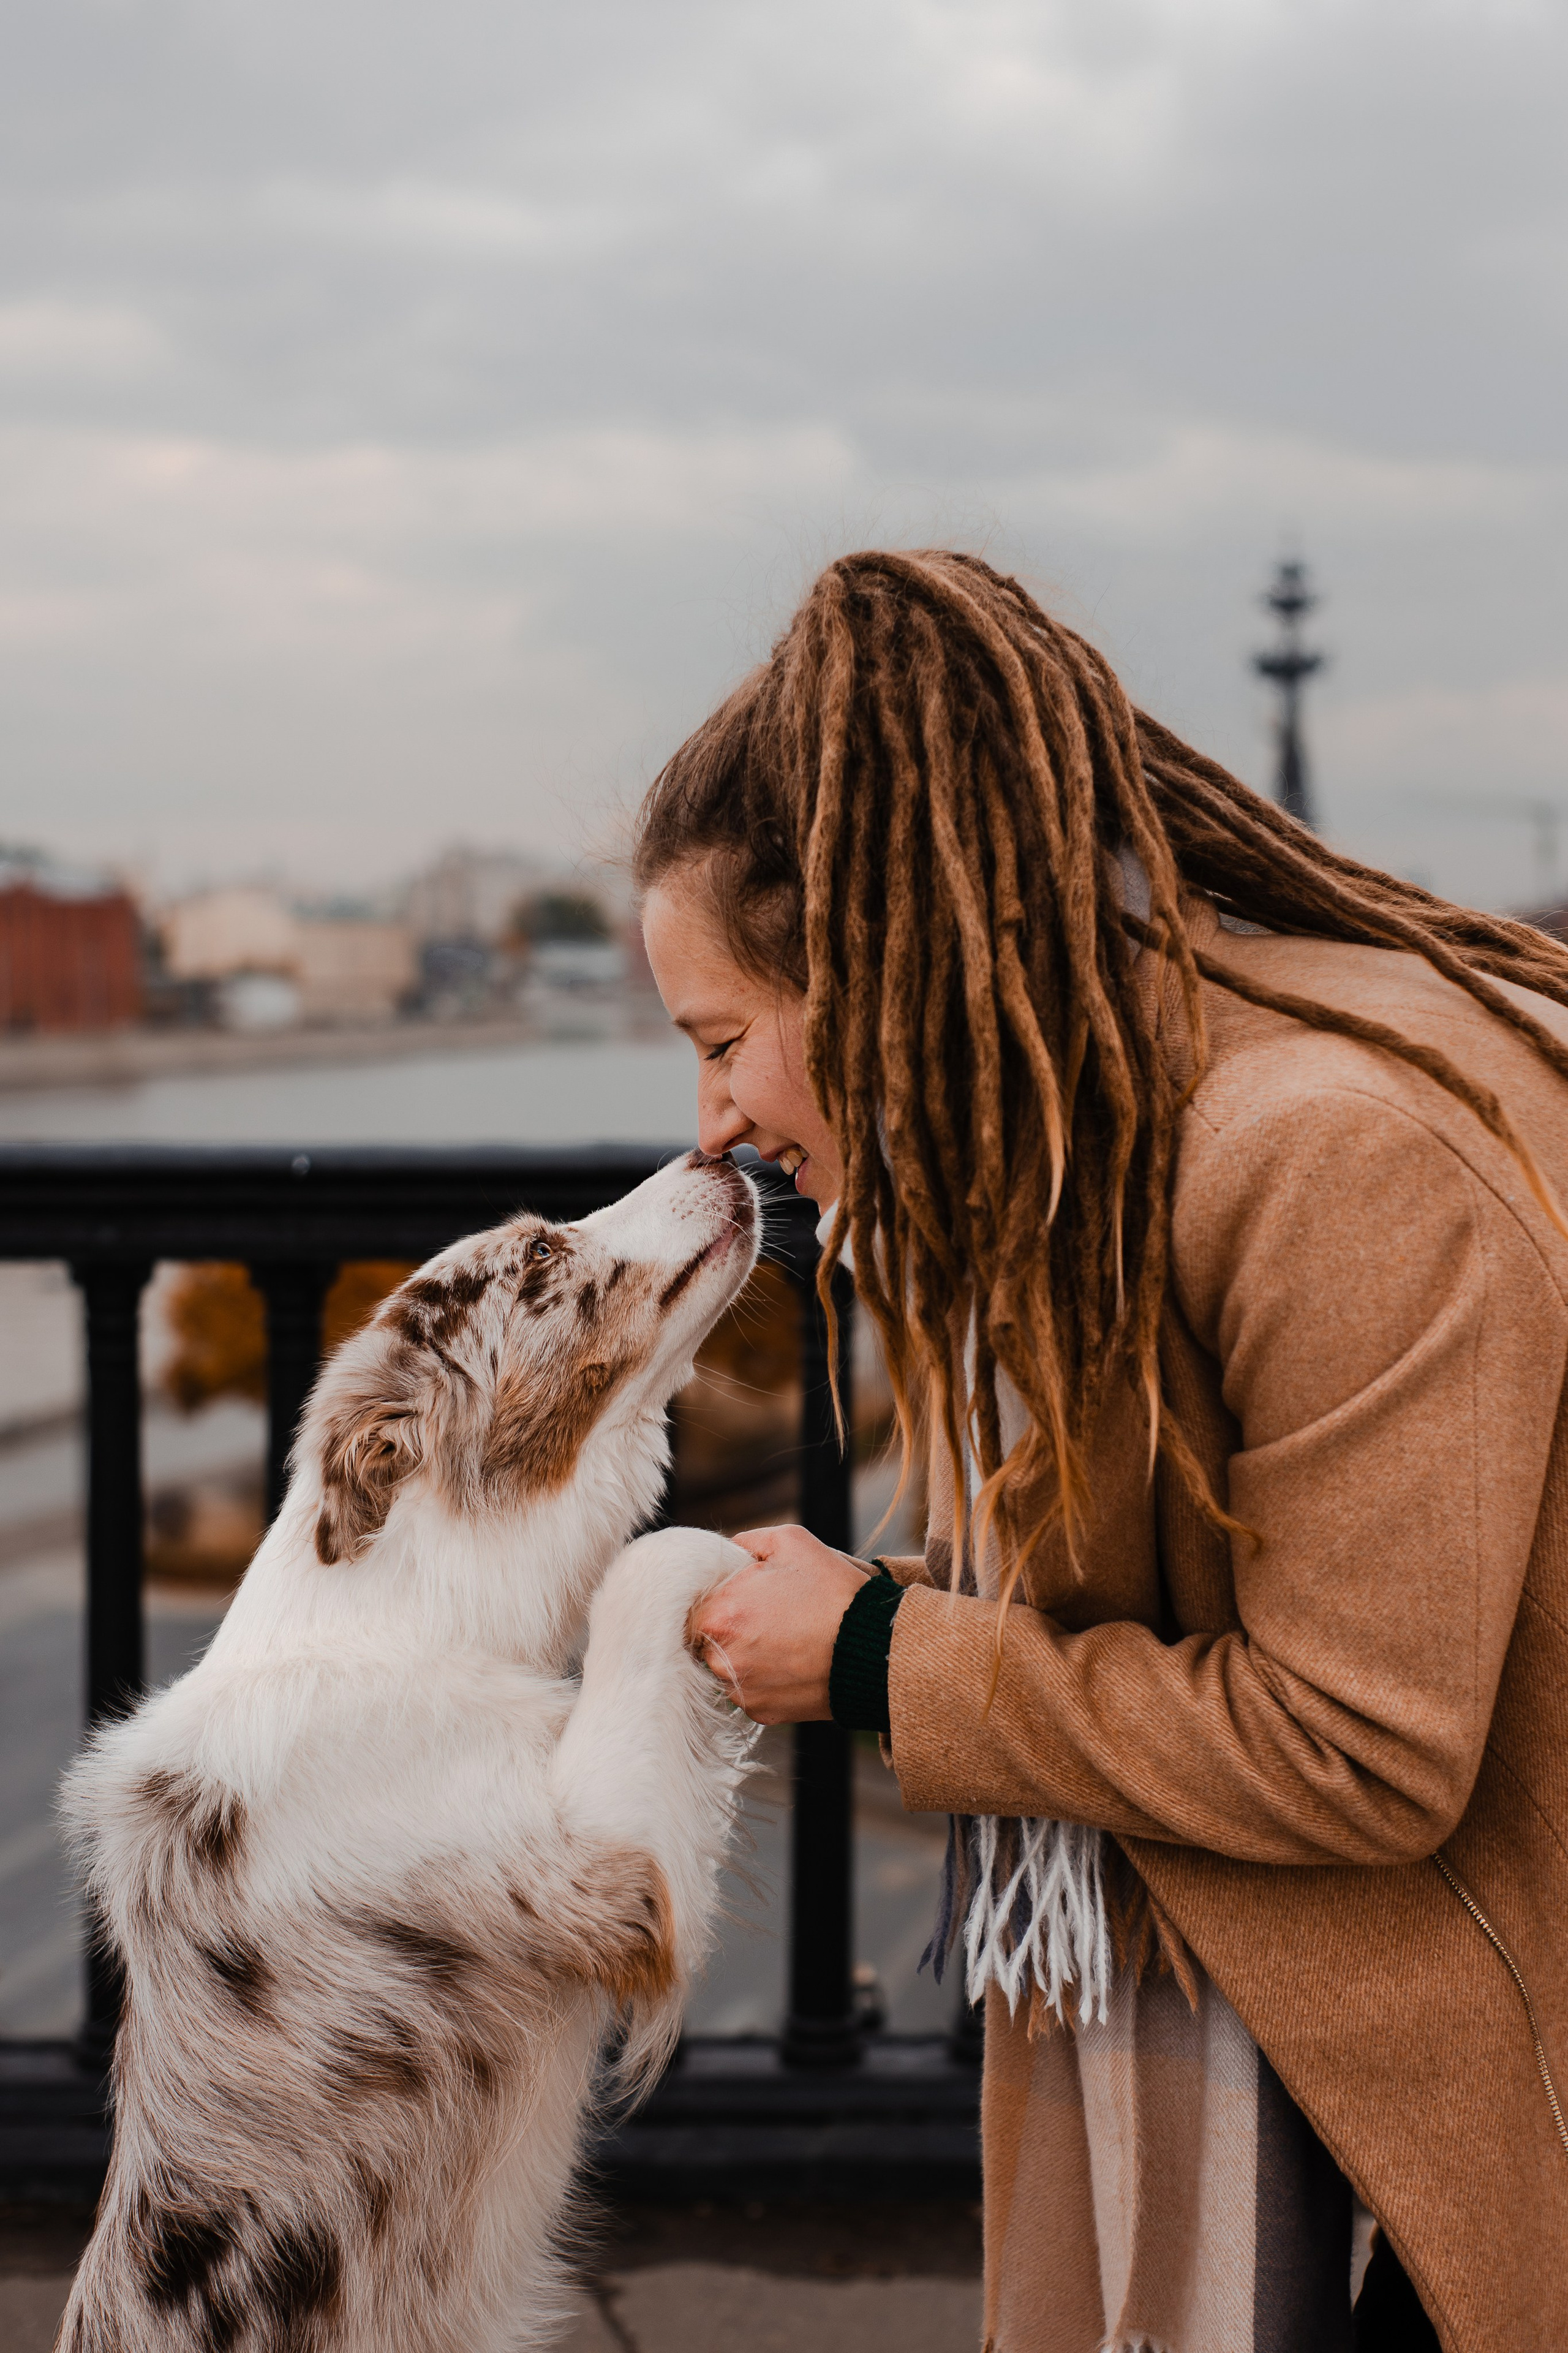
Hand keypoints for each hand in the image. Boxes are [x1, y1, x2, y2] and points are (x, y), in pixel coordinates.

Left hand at [688, 1523, 869, 1724]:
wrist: (874, 1648)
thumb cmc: (833, 1591)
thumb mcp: (791, 1542)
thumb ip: (746, 1542)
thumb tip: (729, 1552)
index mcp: (720, 1616)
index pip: (689, 1607)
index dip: (714, 1597)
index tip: (737, 1595)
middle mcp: (721, 1660)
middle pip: (705, 1639)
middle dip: (728, 1626)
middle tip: (764, 1615)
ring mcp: (741, 1691)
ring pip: (725, 1666)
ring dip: (744, 1653)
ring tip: (782, 1639)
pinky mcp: (760, 1713)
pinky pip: (748, 1690)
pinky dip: (763, 1677)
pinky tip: (790, 1661)